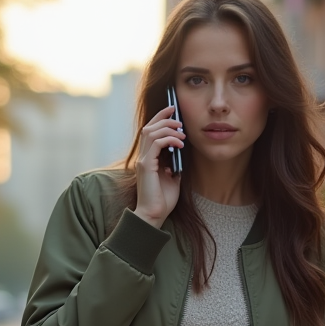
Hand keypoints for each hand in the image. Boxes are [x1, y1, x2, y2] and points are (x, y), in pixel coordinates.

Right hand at [132, 104, 182, 228]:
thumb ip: (173, 166)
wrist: (154, 215)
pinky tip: (180, 144)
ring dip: (168, 128)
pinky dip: (169, 139)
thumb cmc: (162, 201)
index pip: (150, 132)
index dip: (160, 118)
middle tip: (179, 117)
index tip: (173, 110)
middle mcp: (142, 157)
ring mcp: (142, 161)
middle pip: (149, 127)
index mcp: (147, 159)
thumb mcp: (172, 179)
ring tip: (182, 134)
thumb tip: (180, 157)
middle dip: (164, 118)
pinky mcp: (146, 166)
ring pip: (151, 132)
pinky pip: (156, 143)